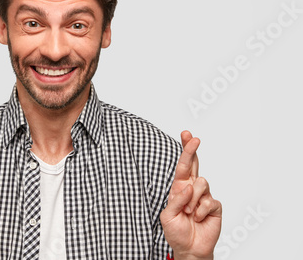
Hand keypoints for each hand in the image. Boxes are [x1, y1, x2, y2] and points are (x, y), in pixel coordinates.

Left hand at [160, 131, 221, 259]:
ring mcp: (204, 196)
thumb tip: (188, 186)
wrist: (189, 248)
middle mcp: (192, 189)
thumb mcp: (168, 216)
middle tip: (194, 138)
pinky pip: (209, 201)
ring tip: (188, 212)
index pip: (182, 166)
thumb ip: (176, 200)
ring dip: (192, 199)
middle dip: (192, 150)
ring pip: (202, 183)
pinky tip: (197, 218)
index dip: (185, 150)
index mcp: (179, 188)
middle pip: (195, 164)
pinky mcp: (214, 206)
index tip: (186, 134)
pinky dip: (200, 211)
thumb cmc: (176, 231)